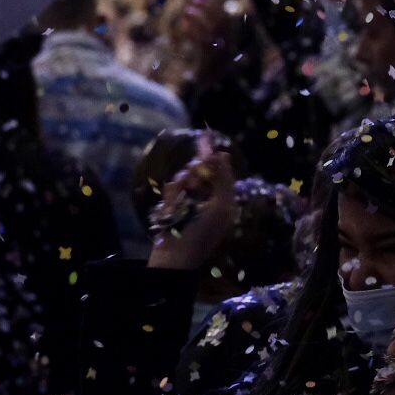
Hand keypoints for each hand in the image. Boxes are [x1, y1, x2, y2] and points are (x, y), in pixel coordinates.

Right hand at [147, 136, 236, 271]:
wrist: (174, 257)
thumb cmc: (202, 234)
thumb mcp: (220, 207)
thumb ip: (223, 180)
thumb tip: (223, 154)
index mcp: (224, 199)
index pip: (220, 170)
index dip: (213, 154)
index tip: (204, 137)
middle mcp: (209, 198)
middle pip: (201, 170)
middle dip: (194, 173)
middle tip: (191, 185)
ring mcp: (190, 201)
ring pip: (185, 177)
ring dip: (181, 186)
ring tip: (180, 206)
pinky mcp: (173, 205)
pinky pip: (172, 188)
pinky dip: (171, 194)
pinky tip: (170, 208)